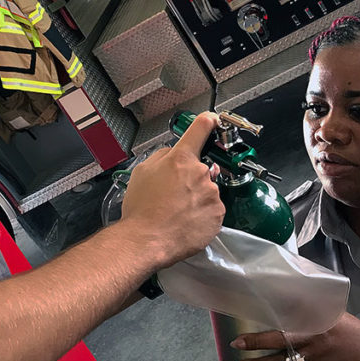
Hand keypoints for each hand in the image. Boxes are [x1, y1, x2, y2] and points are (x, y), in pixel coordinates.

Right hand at [119, 112, 224, 266]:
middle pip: (202, 168)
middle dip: (191, 178)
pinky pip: (213, 210)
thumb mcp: (141, 172)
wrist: (146, 240)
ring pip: (207, 190)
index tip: (213, 120)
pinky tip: (186, 221)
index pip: (200, 129)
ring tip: (177, 212)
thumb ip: (161, 156)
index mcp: (181, 159)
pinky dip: (203, 215)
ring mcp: (212, 195)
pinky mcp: (218, 215)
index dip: (208, 122)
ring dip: (197, 198)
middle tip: (173, 194)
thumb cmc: (141, 210)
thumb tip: (171, 153)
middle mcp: (201, 174)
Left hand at [231, 313, 359, 360]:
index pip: (289, 318)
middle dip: (256, 344)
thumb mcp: (334, 313)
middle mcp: (312, 343)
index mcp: (316, 324)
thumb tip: (290, 297)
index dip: (270, 318)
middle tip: (236, 345)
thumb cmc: (352, 331)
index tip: (253, 313)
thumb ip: (312, 308)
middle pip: (279, 343)